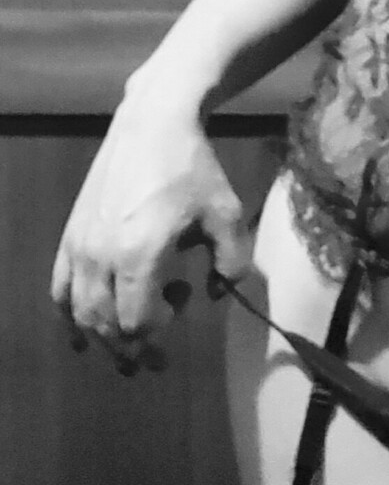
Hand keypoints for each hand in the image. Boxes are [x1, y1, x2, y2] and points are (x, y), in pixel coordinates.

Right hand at [50, 89, 252, 373]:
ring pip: (80, 311)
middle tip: (151, 361)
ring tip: (121, 351)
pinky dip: (69, 316)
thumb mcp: (227, 213)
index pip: (136, 321)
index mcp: (140, 254)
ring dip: (101, 337)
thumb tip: (217, 295)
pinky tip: (79, 333)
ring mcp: (81, 246)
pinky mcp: (71, 235)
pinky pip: (60, 288)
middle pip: (106, 323)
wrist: (153, 124)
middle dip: (129, 348)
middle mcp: (102, 256)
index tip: (175, 330)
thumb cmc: (194, 168)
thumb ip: (232, 262)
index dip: (154, 337)